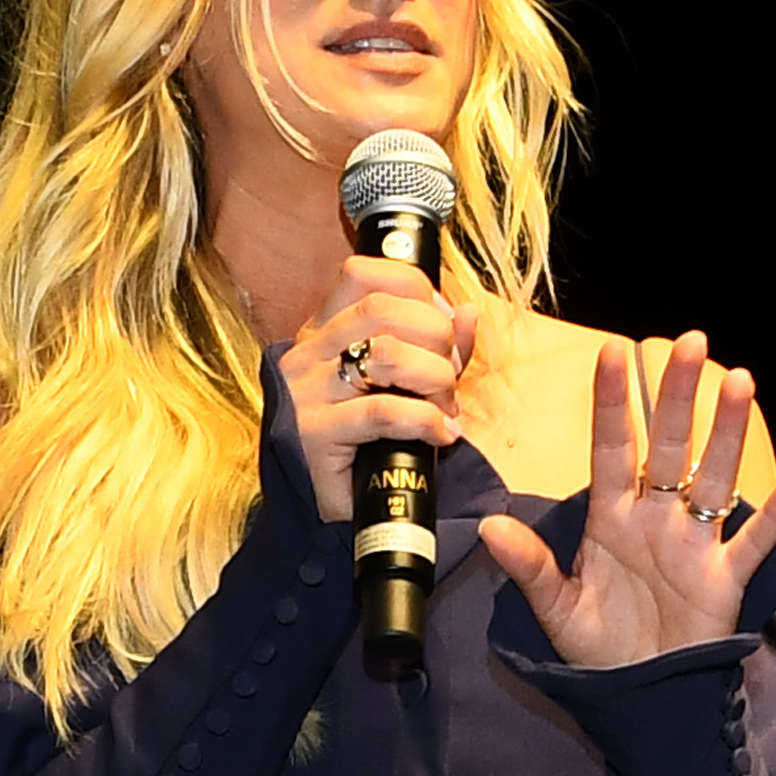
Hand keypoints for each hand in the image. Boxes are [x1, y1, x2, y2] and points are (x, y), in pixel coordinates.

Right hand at [281, 257, 481, 521]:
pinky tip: (441, 435)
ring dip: (435, 378)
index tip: (444, 322)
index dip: (416, 288)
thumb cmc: (367, 437)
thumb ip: (435, 345)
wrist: (323, 501)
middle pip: (383, 308)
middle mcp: (309, 352)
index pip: (363, 274)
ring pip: (386, 354)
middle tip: (450, 374)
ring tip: (444, 406)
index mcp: (325, 329)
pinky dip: (426, 421)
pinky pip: (384, 412)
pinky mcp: (315, 433)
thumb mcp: (403, 381)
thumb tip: (467, 312)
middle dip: (436, 336)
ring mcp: (307, 392)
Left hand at [480, 330, 775, 666]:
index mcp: (610, 519)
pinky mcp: (724, 578)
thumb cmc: (597, 651)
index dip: (612, 402)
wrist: (638, 698)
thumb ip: (529, 568)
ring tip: (741, 383)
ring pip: (714, 477)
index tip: (612, 351)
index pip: (611, 448)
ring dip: (728, 433)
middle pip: (668, 447)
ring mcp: (693, 545)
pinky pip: (755, 539)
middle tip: (690, 343)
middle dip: (677, 396)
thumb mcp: (556, 611)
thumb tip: (493, 527)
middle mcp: (655, 520)